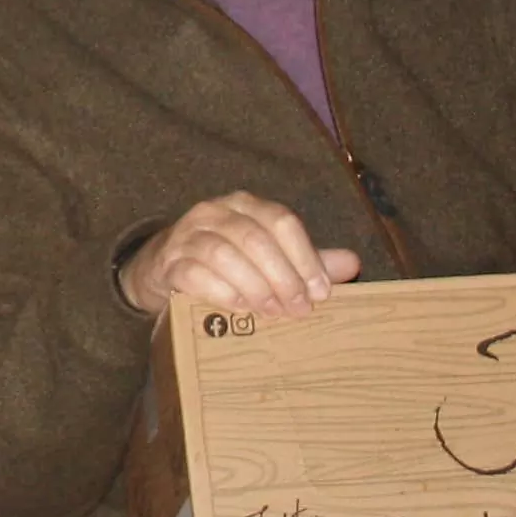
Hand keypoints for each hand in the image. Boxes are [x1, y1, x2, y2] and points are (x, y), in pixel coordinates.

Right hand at [119, 193, 361, 320]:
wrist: (163, 269)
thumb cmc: (227, 262)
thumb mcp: (269, 257)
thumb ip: (306, 260)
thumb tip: (351, 263)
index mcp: (245, 205)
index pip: (281, 221)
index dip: (305, 257)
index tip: (321, 292)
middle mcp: (214, 212)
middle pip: (254, 238)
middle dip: (282, 277)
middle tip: (298, 310)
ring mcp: (187, 235)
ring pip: (223, 254)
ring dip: (254, 286)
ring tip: (271, 312)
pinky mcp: (168, 262)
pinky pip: (194, 274)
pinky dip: (221, 292)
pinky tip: (239, 309)